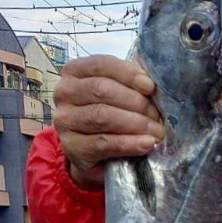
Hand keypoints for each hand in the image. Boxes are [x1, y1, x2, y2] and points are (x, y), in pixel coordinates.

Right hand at [53, 55, 164, 188]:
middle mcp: (64, 93)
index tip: (150, 86)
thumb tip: (154, 72)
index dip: (128, 74)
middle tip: (158, 116)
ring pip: (103, 117)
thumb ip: (131, 80)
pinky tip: (147, 144)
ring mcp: (65, 121)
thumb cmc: (109, 118)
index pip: (101, 65)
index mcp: (74, 72)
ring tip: (157, 132)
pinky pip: (104, 143)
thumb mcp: (119, 93)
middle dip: (136, 102)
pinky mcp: (72, 147)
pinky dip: (129, 143)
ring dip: (136, 123)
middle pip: (102, 91)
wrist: (95, 157)